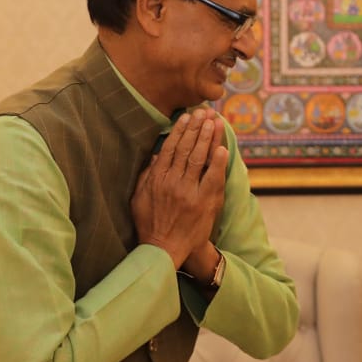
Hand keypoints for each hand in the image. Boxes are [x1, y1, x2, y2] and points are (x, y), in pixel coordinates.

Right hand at [131, 109, 227, 269]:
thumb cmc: (150, 224)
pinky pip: (212, 178)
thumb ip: (146, 176)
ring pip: (198, 158)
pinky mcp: (203, 202)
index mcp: (157, 179)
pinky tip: (222, 148)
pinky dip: (217, 162)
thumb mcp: (139, 198)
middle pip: (186, 148)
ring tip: (214, 122)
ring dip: (207, 138)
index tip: (186, 117)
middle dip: (196, 128)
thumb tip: (156, 155)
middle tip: (204, 112)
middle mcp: (172, 182)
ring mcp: (189, 192)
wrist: (164, 249)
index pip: (170, 148)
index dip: (180, 131)